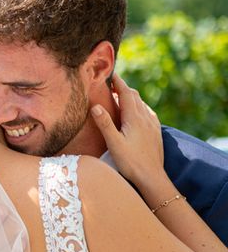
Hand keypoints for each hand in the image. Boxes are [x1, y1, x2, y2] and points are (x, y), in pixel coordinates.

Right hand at [90, 73, 164, 188]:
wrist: (152, 178)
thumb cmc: (131, 163)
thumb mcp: (114, 144)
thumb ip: (105, 124)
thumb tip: (95, 106)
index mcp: (135, 118)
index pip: (126, 93)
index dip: (118, 82)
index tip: (110, 73)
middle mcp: (146, 118)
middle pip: (135, 96)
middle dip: (123, 88)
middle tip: (111, 84)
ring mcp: (153, 125)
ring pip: (142, 104)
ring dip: (131, 97)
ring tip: (120, 96)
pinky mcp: (156, 132)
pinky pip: (148, 113)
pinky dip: (139, 106)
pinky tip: (136, 112)